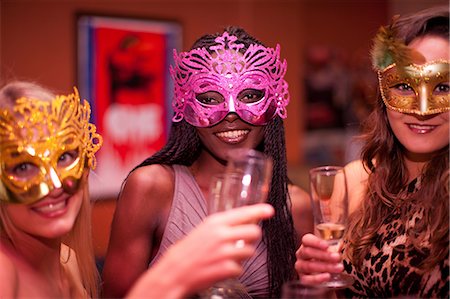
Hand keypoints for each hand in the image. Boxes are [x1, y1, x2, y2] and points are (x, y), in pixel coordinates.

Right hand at [127, 203, 273, 298]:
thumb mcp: (204, 229)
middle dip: (253, 238)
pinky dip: (234, 270)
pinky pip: (241, 268)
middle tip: (244, 242)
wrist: (175, 271)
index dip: (259, 211)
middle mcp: (221, 235)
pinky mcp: (226, 268)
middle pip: (254, 232)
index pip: (243, 213)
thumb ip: (222, 225)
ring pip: (250, 252)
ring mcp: (225, 252)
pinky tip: (221, 268)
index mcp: (215, 222)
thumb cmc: (188, 250)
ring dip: (243, 256)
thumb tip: (244, 221)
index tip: (270, 210)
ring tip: (227, 257)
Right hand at [295, 233, 343, 285]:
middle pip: (308, 252)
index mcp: (306, 244)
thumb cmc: (328, 258)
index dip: (316, 242)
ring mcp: (300, 266)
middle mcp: (301, 254)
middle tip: (337, 257)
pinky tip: (327, 276)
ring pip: (308, 266)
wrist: (324, 274)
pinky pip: (307, 279)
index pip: (307, 240)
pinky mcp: (302, 278)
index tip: (326, 246)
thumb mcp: (331, 251)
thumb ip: (335, 248)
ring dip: (324, 267)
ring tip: (338, 268)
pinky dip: (317, 278)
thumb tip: (342, 247)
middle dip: (324, 255)